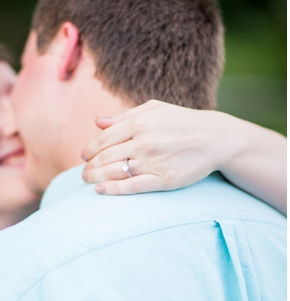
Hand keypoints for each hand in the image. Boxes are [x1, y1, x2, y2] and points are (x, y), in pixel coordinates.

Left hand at [81, 100, 235, 195]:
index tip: (83, 157)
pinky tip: (101, 190)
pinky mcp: (165, 179)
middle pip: (106, 157)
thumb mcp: (154, 110)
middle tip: (83, 173)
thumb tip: (97, 122)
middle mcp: (145, 142)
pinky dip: (114, 189)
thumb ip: (124, 116)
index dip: (89, 150)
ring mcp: (154, 161)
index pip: (103, 139)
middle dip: (90, 166)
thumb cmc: (181, 122)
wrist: (216, 138)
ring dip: (96, 178)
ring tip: (88, 181)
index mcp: (140, 123)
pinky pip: (133, 186)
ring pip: (115, 172)